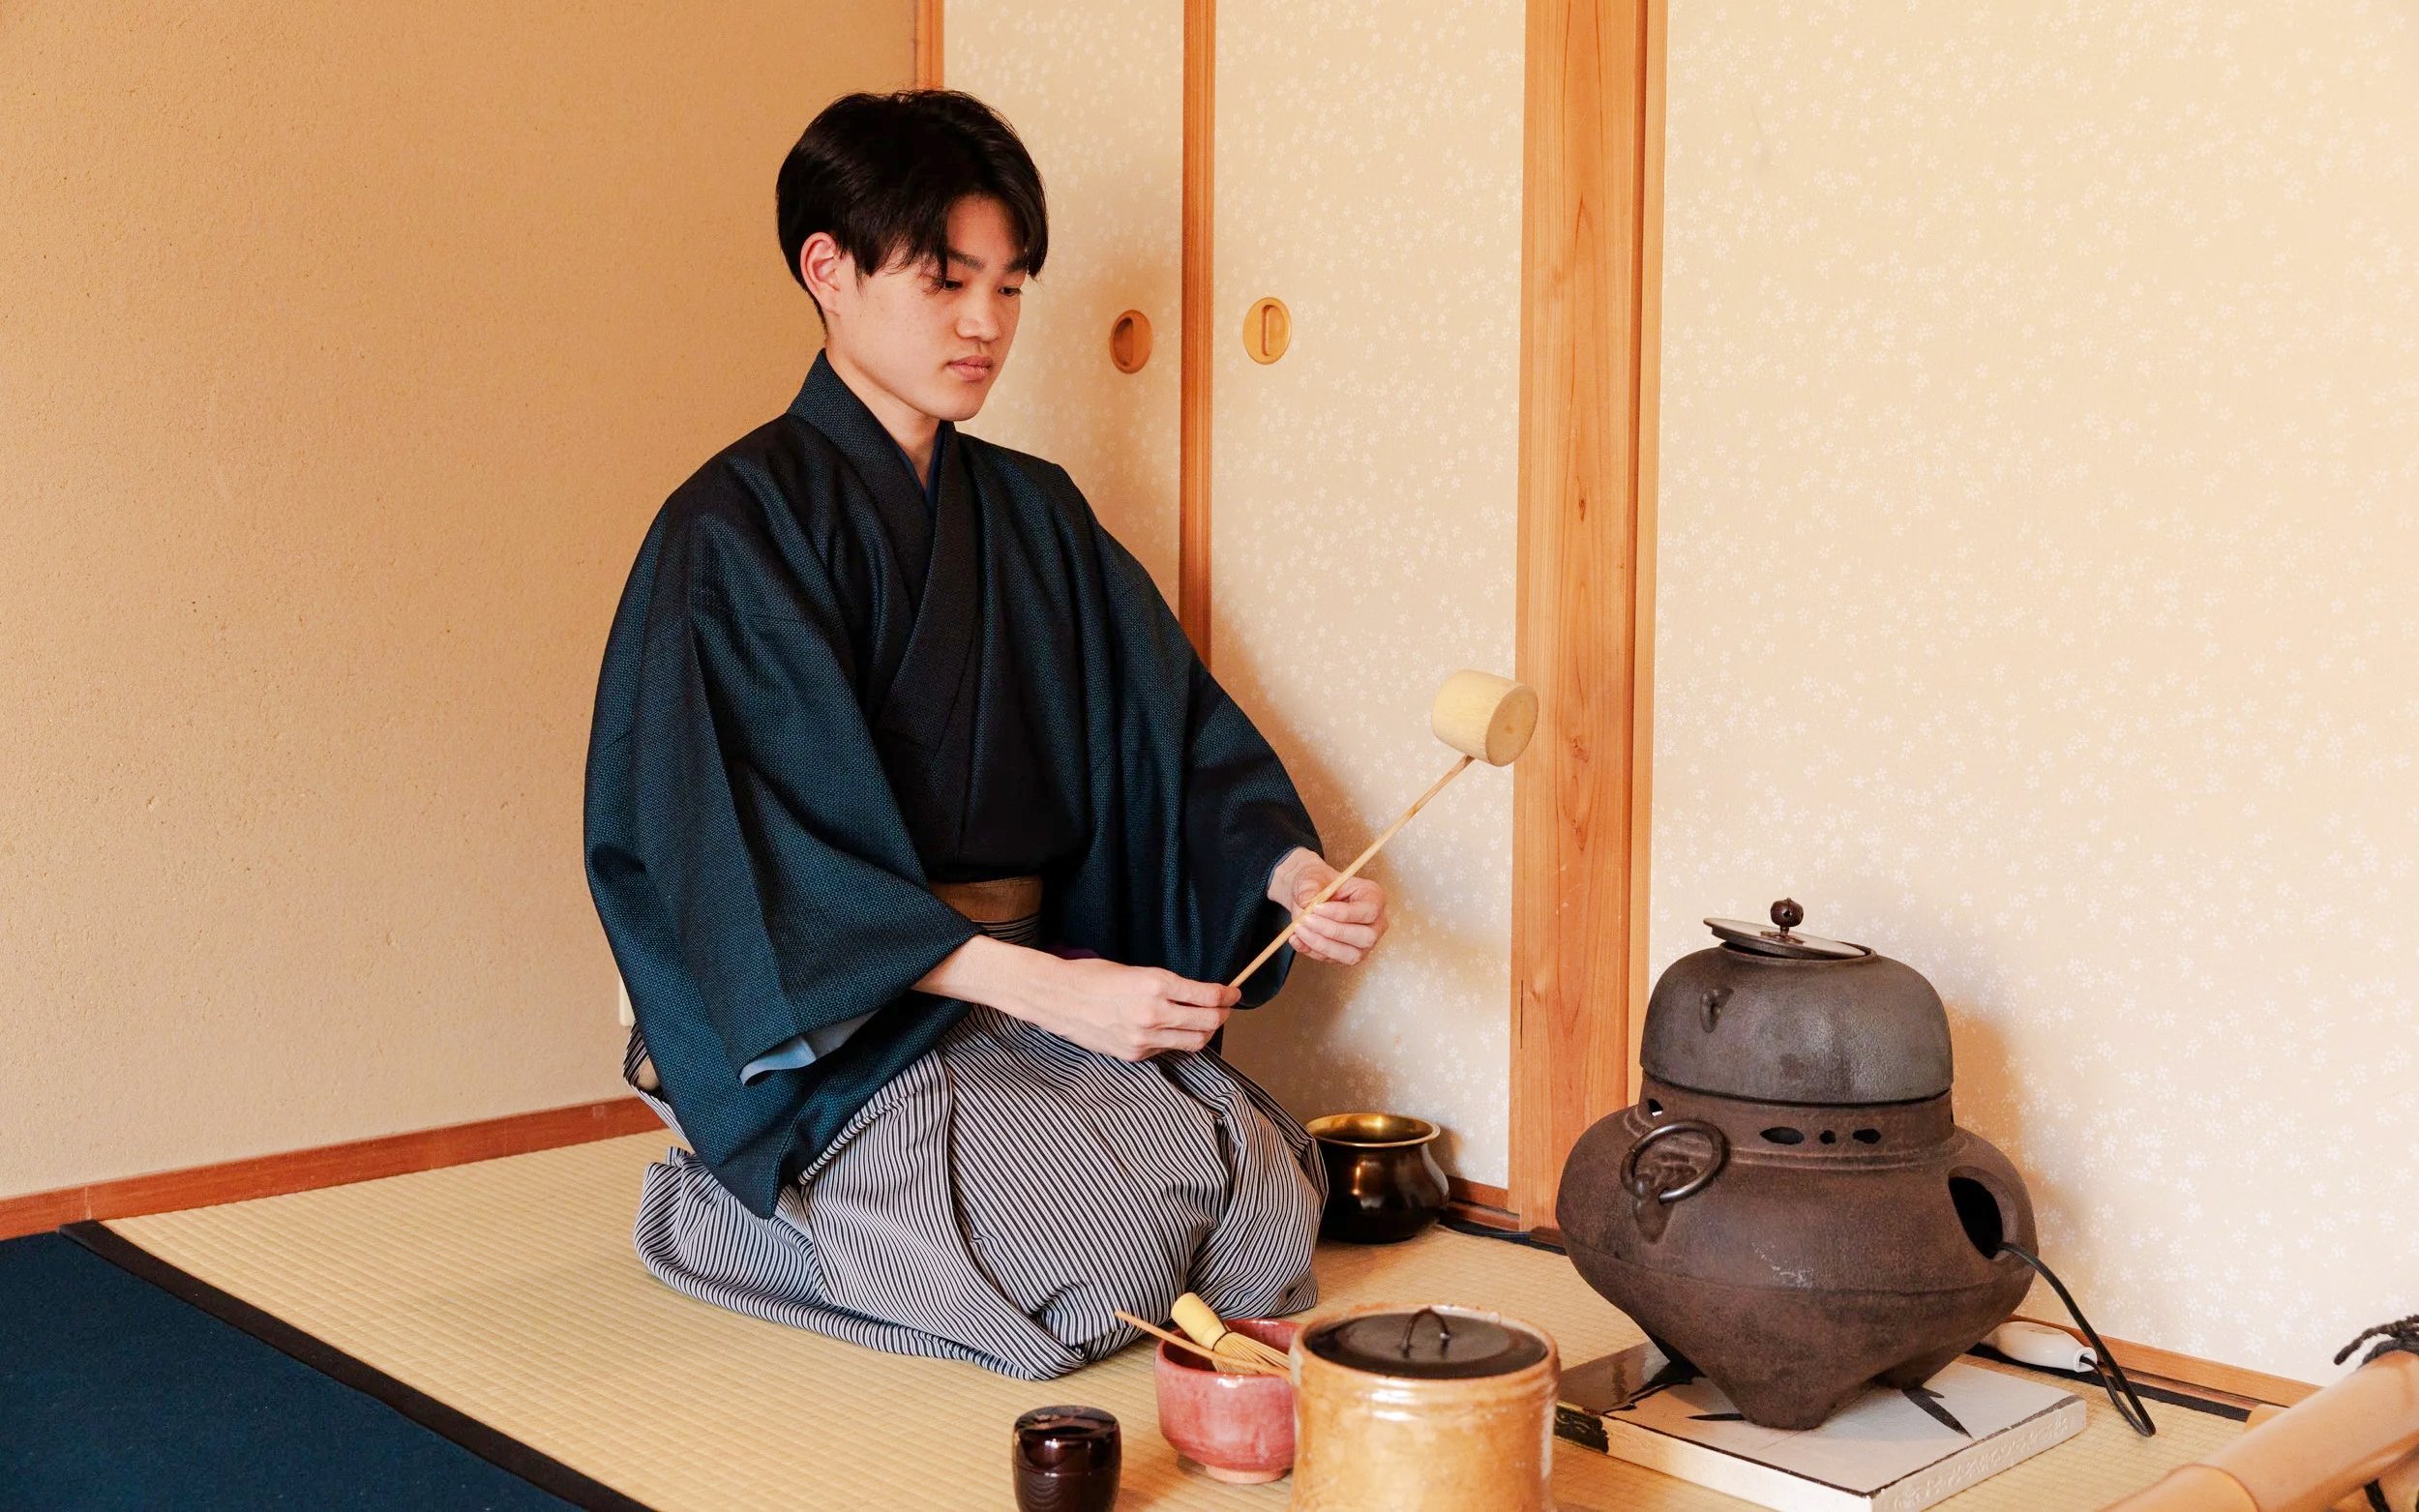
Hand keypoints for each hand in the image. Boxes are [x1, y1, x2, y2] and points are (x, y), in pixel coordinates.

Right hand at [1019, 955, 1238, 1060]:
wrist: (1058, 998)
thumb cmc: (1092, 976)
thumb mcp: (1136, 971)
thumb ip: (1168, 986)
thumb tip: (1198, 996)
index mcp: (1156, 983)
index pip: (1207, 995)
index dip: (1227, 994)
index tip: (1234, 992)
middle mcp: (1154, 1012)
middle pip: (1208, 1021)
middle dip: (1222, 1014)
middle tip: (1224, 1008)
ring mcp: (1144, 1037)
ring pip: (1194, 1041)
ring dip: (1206, 1032)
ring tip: (1206, 1023)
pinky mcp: (1135, 1053)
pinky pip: (1168, 1050)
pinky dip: (1177, 1041)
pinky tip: (1173, 1032)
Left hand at [1269, 848, 1388, 966]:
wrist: (1310, 896)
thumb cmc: (1318, 882)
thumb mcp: (1312, 877)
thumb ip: (1309, 888)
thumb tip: (1306, 903)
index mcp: (1374, 897)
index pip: (1368, 911)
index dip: (1342, 913)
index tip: (1316, 908)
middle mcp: (1375, 924)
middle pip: (1364, 937)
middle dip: (1332, 931)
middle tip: (1306, 920)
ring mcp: (1363, 944)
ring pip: (1350, 955)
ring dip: (1321, 944)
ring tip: (1298, 929)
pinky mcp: (1348, 956)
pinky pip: (1333, 960)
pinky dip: (1312, 951)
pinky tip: (1296, 939)